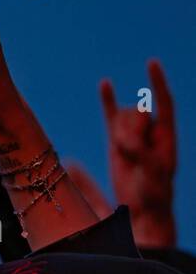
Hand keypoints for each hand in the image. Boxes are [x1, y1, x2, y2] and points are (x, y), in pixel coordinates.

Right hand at [100, 59, 176, 245]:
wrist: (142, 210)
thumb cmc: (152, 195)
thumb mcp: (151, 175)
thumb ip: (138, 154)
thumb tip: (122, 140)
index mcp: (168, 137)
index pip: (164, 103)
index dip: (157, 83)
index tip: (151, 63)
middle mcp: (152, 132)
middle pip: (138, 112)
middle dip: (130, 129)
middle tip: (131, 153)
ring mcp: (133, 135)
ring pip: (122, 118)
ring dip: (119, 132)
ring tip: (123, 154)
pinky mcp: (116, 141)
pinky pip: (111, 116)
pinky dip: (108, 100)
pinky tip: (105, 83)